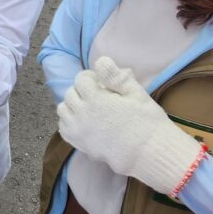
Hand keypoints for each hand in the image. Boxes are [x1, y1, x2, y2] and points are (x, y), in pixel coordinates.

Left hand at [57, 56, 203, 194]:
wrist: (149, 153)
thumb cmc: (146, 121)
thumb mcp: (136, 93)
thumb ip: (115, 77)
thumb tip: (100, 60)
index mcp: (95, 99)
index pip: (81, 79)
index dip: (90, 77)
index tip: (100, 82)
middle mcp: (81, 114)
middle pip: (70, 94)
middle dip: (82, 90)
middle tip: (97, 95)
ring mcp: (78, 131)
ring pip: (63, 110)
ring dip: (73, 105)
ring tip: (89, 108)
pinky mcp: (79, 144)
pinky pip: (64, 128)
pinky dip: (69, 122)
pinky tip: (83, 122)